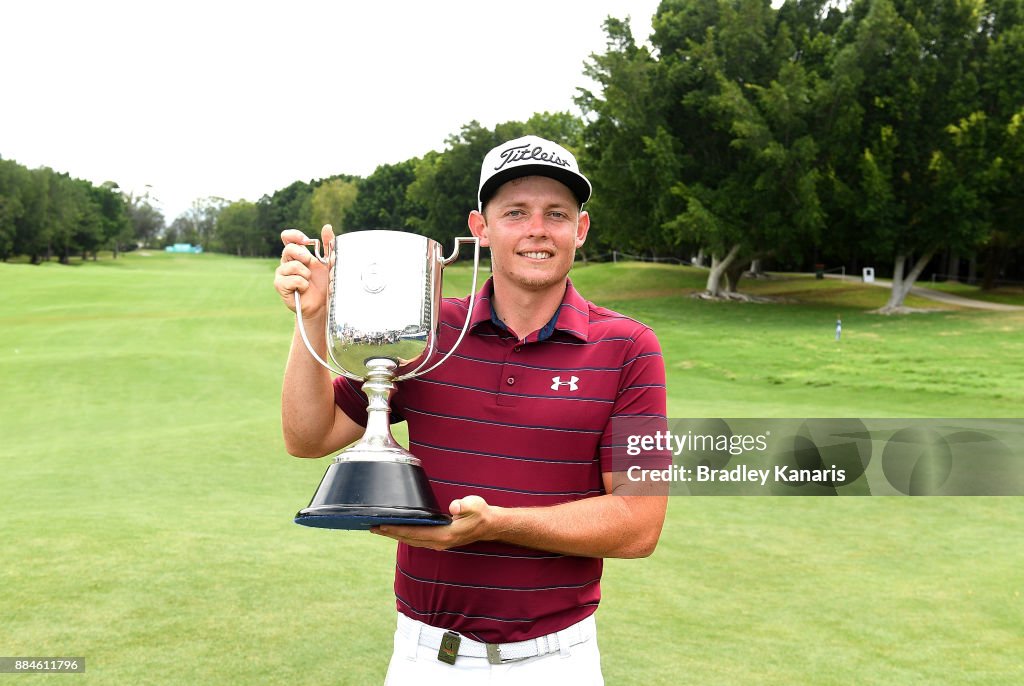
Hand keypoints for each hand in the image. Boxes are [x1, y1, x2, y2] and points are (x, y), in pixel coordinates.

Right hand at [273, 224, 335, 316]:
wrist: (322, 305)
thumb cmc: (324, 284)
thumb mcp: (330, 263)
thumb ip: (329, 245)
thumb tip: (327, 227)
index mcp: (297, 254)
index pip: (288, 237)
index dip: (294, 235)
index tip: (305, 240)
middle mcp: (287, 262)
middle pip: (288, 249)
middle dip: (302, 255)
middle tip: (309, 263)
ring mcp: (282, 273)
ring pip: (292, 265)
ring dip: (306, 274)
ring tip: (309, 281)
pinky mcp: (280, 285)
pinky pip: (292, 279)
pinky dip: (302, 284)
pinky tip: (303, 289)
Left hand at [372, 495, 495, 549]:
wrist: (489, 525)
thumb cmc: (481, 513)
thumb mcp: (475, 505)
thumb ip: (465, 505)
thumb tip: (455, 506)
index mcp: (443, 535)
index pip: (413, 533)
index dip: (396, 529)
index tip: (381, 526)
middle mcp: (438, 543)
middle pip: (408, 538)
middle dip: (390, 533)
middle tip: (371, 526)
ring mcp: (438, 543)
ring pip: (411, 540)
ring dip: (395, 535)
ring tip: (379, 529)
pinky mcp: (438, 541)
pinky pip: (416, 539)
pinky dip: (404, 535)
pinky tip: (397, 530)